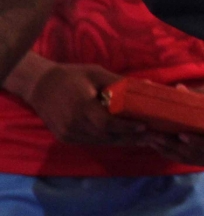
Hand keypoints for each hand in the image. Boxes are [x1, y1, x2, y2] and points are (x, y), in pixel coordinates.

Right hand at [27, 63, 146, 145]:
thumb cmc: (72, 76)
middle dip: (129, 137)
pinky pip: (91, 141)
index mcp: (81, 107)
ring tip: (142, 139)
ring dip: (121, 141)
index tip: (144, 126)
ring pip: (99, 141)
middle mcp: (73, 124)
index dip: (126, 127)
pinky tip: (122, 138)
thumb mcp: (97, 74)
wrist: (40, 86)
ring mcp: (68, 134)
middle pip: (106, 136)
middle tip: (151, 136)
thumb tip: (147, 85)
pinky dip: (107, 140)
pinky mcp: (65, 138)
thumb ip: (120, 82)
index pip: (107, 123)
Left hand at [140, 82, 203, 166]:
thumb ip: (199, 94)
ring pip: (186, 158)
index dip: (197, 141)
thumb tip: (179, 89)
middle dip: (174, 145)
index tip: (181, 134)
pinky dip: (169, 154)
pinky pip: (183, 160)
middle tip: (156, 135)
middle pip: (194, 152)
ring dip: (168, 149)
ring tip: (152, 139)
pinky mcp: (201, 161)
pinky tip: (157, 146)